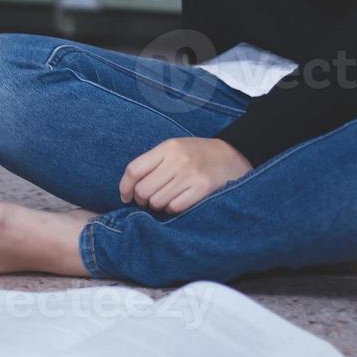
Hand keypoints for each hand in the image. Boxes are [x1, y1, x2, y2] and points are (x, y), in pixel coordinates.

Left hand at [120, 137, 251, 213]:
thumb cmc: (196, 155)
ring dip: (158, 205)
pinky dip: (172, 209)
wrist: (231, 156)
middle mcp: (178, 160)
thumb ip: (152, 163)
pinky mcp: (202, 189)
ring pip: (157, 202)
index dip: (125, 187)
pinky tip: (179, 201)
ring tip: (167, 198)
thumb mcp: (174, 149)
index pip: (134, 169)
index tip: (126, 196)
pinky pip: (174, 208)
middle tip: (149, 199)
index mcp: (168, 147)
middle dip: (142, 199)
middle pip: (143, 189)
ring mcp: (191, 175)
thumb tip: (129, 190)